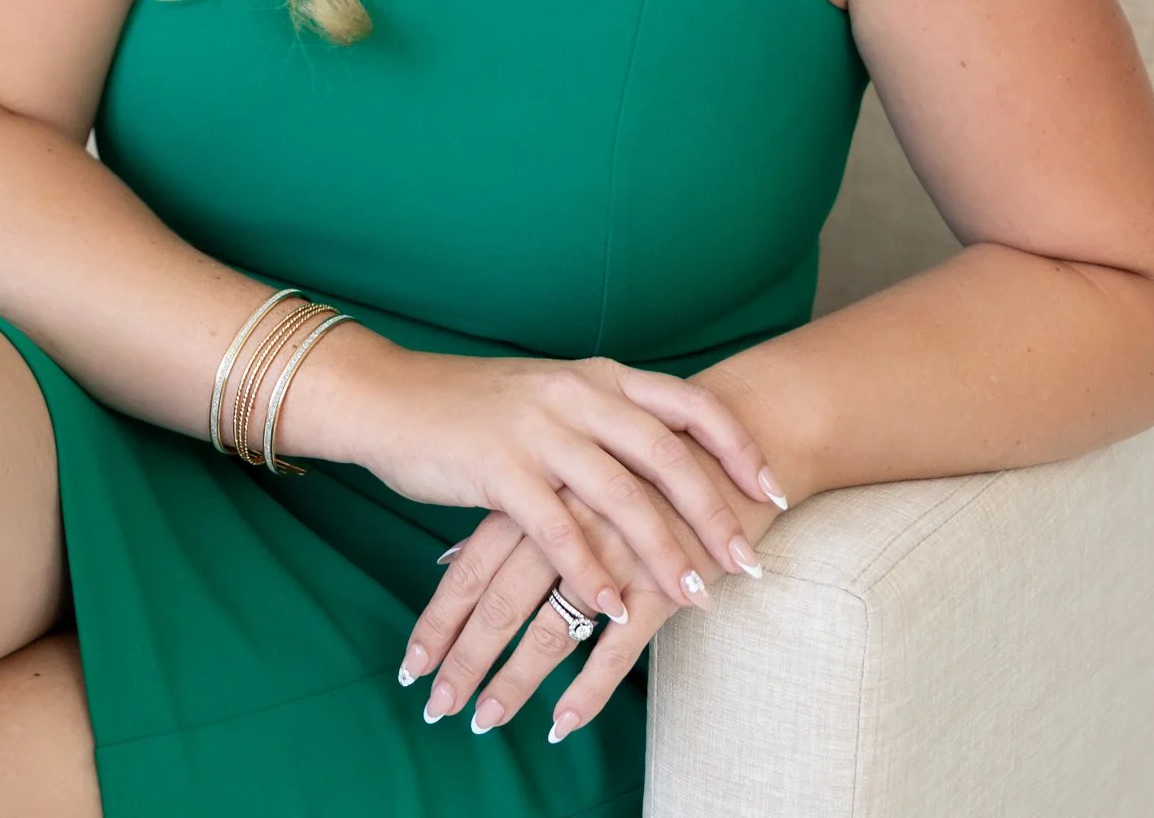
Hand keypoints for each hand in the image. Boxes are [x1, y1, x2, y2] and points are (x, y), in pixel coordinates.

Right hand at [346, 345, 774, 619]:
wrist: (392, 397)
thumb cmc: (477, 406)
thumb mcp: (554, 396)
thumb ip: (606, 419)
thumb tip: (667, 457)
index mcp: (597, 377)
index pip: (688, 404)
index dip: (737, 447)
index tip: (775, 490)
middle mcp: (577, 395)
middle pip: (667, 455)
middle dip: (715, 513)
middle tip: (750, 562)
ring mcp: (538, 430)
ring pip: (621, 496)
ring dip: (663, 552)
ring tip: (697, 597)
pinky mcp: (498, 469)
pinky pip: (558, 528)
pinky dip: (590, 571)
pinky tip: (611, 609)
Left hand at [399, 437, 780, 738]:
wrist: (742, 429)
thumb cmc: (644, 452)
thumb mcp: (575, 465)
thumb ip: (517, 509)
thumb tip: (454, 554)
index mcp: (542, 485)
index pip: (474, 564)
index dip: (441, 618)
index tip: (412, 668)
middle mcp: (570, 518)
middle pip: (502, 601)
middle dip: (465, 660)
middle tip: (438, 708)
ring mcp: (615, 550)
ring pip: (550, 630)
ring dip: (514, 684)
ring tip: (484, 721)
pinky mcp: (662, 581)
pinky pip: (617, 649)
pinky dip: (587, 692)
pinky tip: (562, 723)